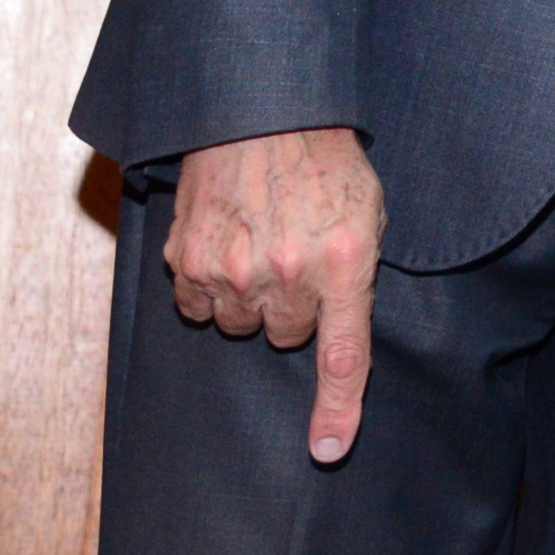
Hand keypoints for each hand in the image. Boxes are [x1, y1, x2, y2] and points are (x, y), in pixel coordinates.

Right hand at [167, 124, 384, 463]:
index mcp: (342, 260)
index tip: (327, 448)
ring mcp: (231, 268)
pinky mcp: (187, 257)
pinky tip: (225, 244)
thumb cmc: (325, 156)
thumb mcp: (368, 208)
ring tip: (261, 240)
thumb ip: (357, 269)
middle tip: (296, 254)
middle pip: (285, 335)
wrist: (261, 106)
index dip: (337, 409)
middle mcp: (285, 272)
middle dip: (293, 305)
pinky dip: (209, 285)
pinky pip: (197, 305)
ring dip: (250, 295)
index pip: (342, 354)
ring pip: (238, 323)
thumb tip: (340, 325)